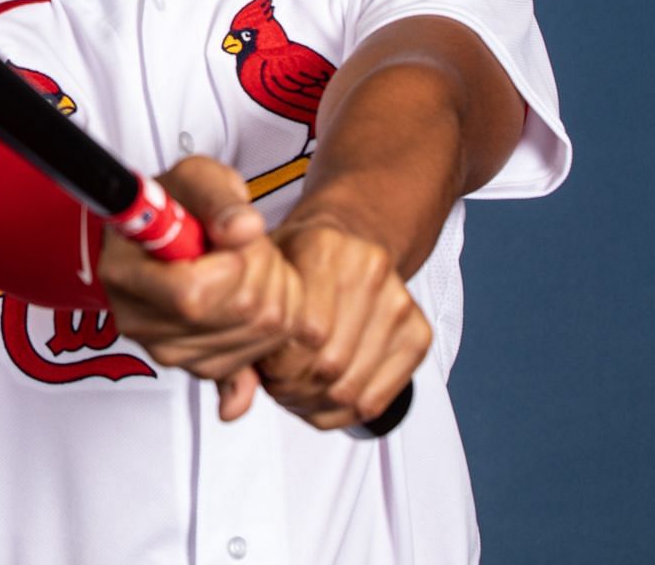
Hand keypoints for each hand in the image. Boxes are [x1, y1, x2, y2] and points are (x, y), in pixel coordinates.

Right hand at [99, 155, 302, 420]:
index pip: (191, 295)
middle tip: (245, 241)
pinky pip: (266, 351)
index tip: (230, 236)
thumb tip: (245, 229)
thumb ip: (219, 197)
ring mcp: (172, 352)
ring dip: (275, 288)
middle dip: (264, 266)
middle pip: (238, 311)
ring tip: (247, 262)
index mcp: (125, 272)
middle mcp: (141, 322)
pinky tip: (252, 292)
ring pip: (263, 332)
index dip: (231, 264)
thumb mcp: (194, 178)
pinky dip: (275, 319)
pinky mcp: (202, 367)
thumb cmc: (174, 205)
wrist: (166, 237)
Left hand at [257, 209, 431, 431]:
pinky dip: (342, 414)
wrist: (348, 241)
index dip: (277, 364)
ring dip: (315, 403)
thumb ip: (242, 324)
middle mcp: (370, 270)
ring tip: (296, 390)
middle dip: (294, 387)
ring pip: (352, 390)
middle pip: (331, 364)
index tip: (264, 365)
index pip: (307, 332)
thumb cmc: (296, 263)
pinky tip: (321, 399)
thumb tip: (235, 401)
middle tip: (277, 383)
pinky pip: (376, 402)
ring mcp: (400, 302)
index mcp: (324, 247)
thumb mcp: (260, 275)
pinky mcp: (419, 333)